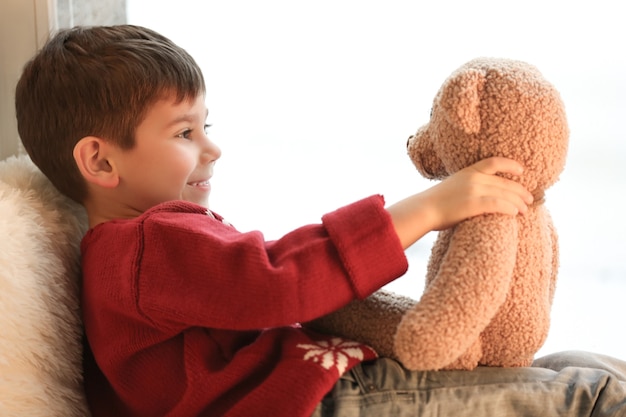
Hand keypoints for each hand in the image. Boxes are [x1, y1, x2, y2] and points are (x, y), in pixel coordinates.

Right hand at [387, 157, 532, 248]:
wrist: (423, 210)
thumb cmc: (435, 203)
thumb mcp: (452, 186)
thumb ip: (467, 187)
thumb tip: (482, 195)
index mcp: (468, 171)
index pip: (494, 162)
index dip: (510, 165)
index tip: (522, 171)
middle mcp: (473, 178)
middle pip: (504, 182)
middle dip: (520, 191)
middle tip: (530, 199)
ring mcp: (474, 190)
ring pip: (505, 194)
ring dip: (518, 203)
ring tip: (525, 210)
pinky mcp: (473, 204)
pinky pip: (498, 205)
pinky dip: (509, 209)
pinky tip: (515, 213)